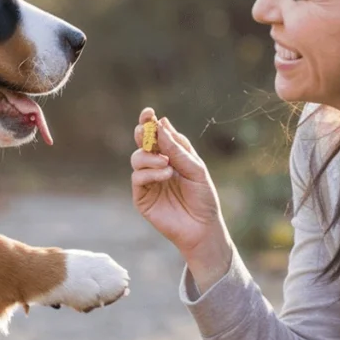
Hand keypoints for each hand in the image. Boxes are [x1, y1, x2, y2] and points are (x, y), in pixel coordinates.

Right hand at [131, 108, 233, 290]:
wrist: (203, 227)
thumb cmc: (203, 198)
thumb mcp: (195, 168)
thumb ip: (177, 149)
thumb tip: (162, 124)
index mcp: (171, 156)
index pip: (157, 135)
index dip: (150, 122)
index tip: (148, 112)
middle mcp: (156, 166)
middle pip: (142, 143)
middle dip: (143, 133)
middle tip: (146, 129)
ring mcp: (148, 181)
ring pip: (137, 158)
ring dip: (150, 156)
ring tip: (166, 164)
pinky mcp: (141, 197)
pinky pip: (137, 178)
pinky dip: (150, 172)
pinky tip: (165, 174)